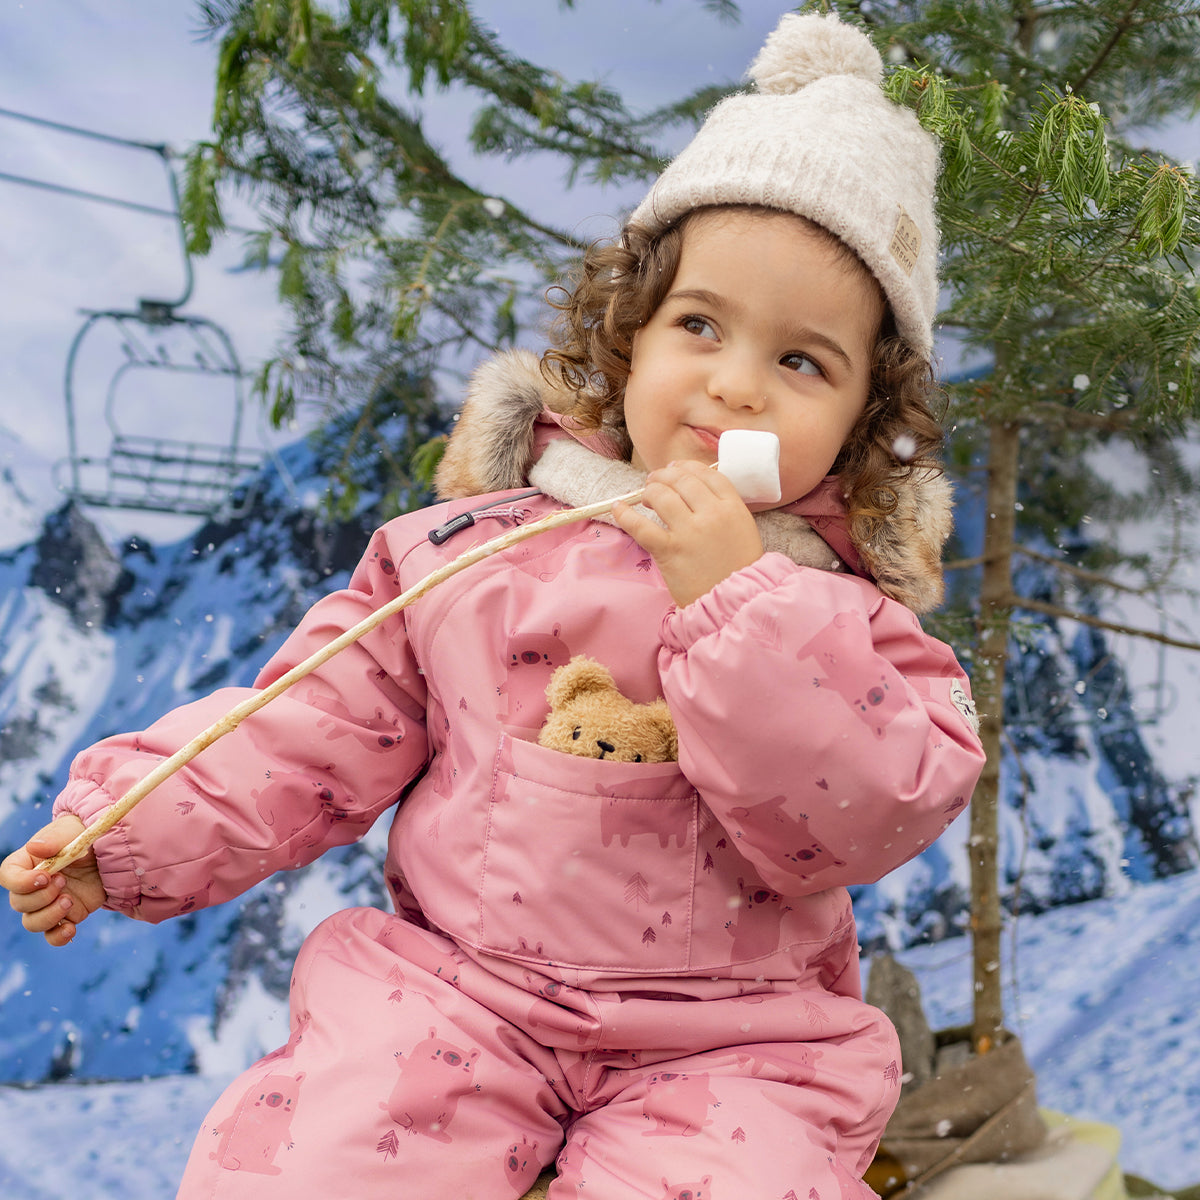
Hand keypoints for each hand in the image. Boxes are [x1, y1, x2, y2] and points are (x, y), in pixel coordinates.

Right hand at [1, 816, 106, 946]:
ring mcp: (49, 903)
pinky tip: (71, 929)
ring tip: (69, 901)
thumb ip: (54, 839)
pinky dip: (58, 937)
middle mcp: (33, 886)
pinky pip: (53, 935)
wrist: (109, 850)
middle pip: (19, 903)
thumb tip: (35, 847)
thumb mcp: (71, 831)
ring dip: (48, 916)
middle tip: (64, 882)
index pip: (8, 877)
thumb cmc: (83, 835)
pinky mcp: (67, 915)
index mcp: (27, 863)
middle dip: (40, 896)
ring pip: (32, 922)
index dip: (20, 882)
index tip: (44, 876)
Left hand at [612, 461, 763, 606]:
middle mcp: (712, 515)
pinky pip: (641, 526)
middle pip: (682, 480)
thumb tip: (695, 492)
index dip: (688, 467)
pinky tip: (618, 509)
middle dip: (664, 476)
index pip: (708, 474)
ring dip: (649, 491)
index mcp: (733, 508)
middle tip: (655, 481)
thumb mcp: (743, 532)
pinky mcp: (669, 551)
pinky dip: (625, 515)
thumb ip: (724, 510)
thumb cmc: (738, 571)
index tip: (676, 469)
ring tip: (645, 497)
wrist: (734, 604)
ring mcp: (689, 532)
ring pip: (661, 495)